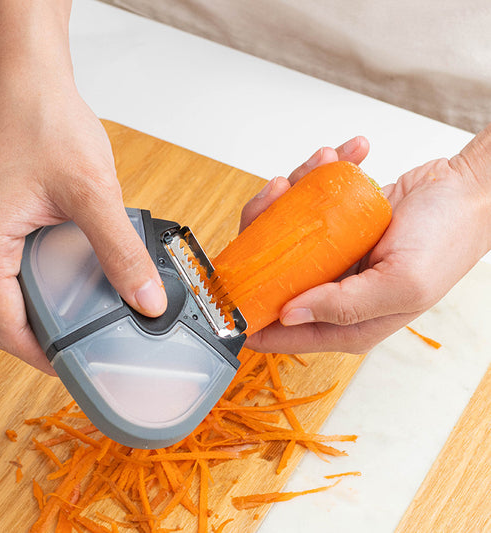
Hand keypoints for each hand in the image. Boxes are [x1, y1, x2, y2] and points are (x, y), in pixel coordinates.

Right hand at [0, 84, 166, 374]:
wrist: (33, 82)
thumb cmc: (46, 125)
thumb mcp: (92, 194)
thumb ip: (120, 251)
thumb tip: (146, 300)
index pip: (9, 328)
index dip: (46, 356)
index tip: (82, 368)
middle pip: (17, 313)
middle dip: (56, 333)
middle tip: (99, 344)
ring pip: (25, 290)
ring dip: (60, 306)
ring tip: (101, 316)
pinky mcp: (10, 222)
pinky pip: (31, 265)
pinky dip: (59, 278)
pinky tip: (93, 277)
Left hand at [242, 132, 490, 353]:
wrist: (467, 191)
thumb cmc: (446, 240)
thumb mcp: (401, 285)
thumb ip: (343, 307)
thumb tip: (286, 315)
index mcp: (345, 321)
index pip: (282, 333)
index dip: (247, 316)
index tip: (223, 289)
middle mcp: (331, 293)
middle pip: (271, 275)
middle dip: (264, 233)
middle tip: (277, 195)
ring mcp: (329, 258)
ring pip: (282, 234)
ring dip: (290, 193)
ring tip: (318, 164)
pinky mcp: (332, 228)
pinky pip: (303, 206)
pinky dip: (314, 177)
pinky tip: (337, 158)